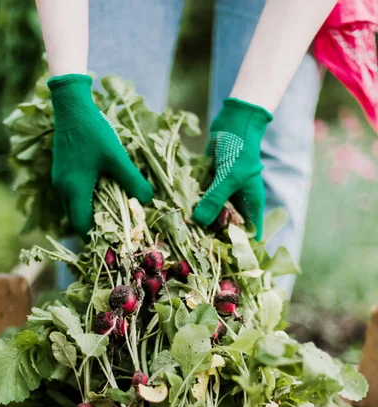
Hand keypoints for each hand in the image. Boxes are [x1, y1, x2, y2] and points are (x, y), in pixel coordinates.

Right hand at [48, 74, 152, 237]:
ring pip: (73, 208)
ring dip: (90, 213)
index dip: (98, 237)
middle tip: (116, 229)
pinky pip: (72, 196)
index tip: (115, 239)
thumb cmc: (94, 131)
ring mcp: (59, 181)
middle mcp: (63, 189)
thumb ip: (133, 181)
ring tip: (112, 212)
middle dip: (95, 228)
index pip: (82, 227)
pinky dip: (85, 201)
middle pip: (76, 221)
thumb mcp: (118, 158)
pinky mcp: (60, 172)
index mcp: (74, 190)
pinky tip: (102, 193)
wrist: (71, 106)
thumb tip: (147, 201)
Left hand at [192, 98, 271, 240]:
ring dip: (200, 222)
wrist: (234, 123)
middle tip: (194, 249)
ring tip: (182, 236)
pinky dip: (194, 206)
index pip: (249, 235)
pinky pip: (202, 201)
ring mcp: (224, 195)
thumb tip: (198, 221)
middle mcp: (238, 203)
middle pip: (227, 229)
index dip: (238, 249)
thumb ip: (214, 200)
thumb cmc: (239, 150)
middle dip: (213, 237)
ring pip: (212, 216)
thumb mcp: (228, 177)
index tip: (221, 258)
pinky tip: (179, 215)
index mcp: (251, 206)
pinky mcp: (211, 185)